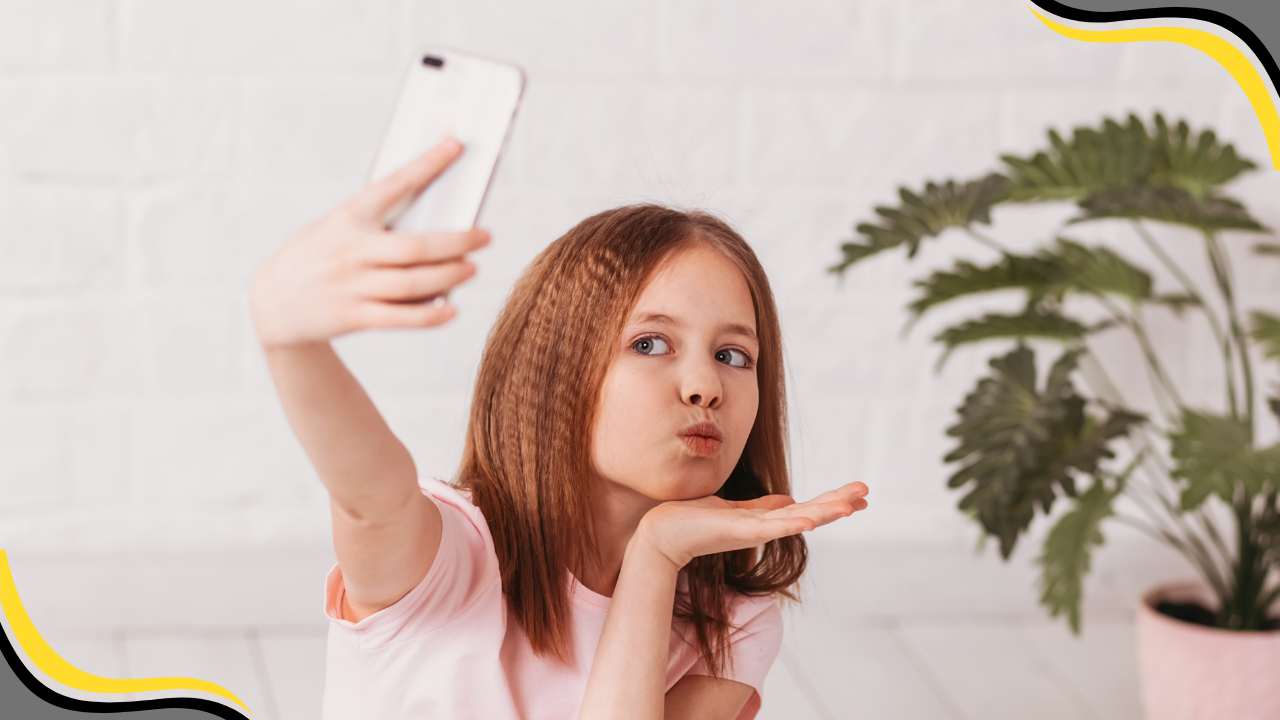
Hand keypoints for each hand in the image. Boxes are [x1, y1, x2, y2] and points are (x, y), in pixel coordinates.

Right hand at [249, 138, 490, 347]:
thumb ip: (378, 228)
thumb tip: (437, 229)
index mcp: (348, 218)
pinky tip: (450, 310)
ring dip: (449, 275)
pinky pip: (399, 317)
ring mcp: (351, 285)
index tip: (456, 146)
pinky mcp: (352, 316)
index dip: (427, 165)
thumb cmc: (317, 259)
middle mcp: (351, 250)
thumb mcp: (336, 230)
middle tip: (484, 236)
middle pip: (416, 245)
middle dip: (456, 241)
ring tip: (472, 268)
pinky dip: (428, 315)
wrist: (272, 304)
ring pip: (413, 282)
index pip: (394, 185)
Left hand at [635, 482, 868, 569]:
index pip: (808, 509)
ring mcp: (753, 531)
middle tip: (867, 494)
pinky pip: (770, 527)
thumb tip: (789, 500)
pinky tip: (809, 520)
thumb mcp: (735, 509)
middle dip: (839, 504)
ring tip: (850, 506)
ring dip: (824, 514)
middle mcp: (764, 528)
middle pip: (811, 514)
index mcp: (765, 521)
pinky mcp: (737, 531)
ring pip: (797, 521)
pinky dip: (791, 524)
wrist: (662, 533)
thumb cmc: (694, 520)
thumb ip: (762, 508)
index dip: (833, 501)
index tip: (860, 494)